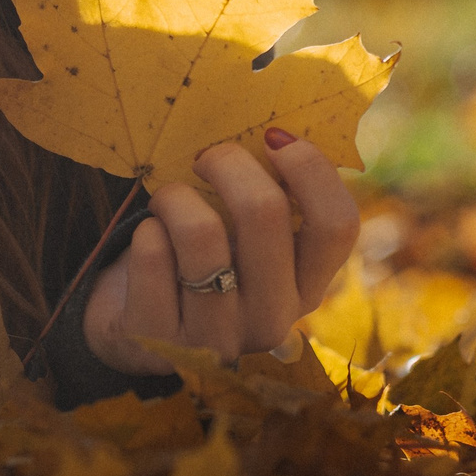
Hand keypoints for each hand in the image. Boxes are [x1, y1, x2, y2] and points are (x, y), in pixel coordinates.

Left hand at [82, 131, 359, 376]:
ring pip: (200, 232)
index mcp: (307, 288)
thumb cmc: (200, 264)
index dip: (310, 168)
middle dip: (227, 163)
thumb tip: (278, 135)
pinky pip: (152, 254)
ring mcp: (217, 336)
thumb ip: (271, 199)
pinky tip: (150, 241)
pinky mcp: (160, 340)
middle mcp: (273, 319)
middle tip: (204, 159)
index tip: (273, 138)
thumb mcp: (245, 241)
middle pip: (264, 212)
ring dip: (175, 197)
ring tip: (167, 201)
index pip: (337, 224)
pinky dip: (145, 231)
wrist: (138, 334)